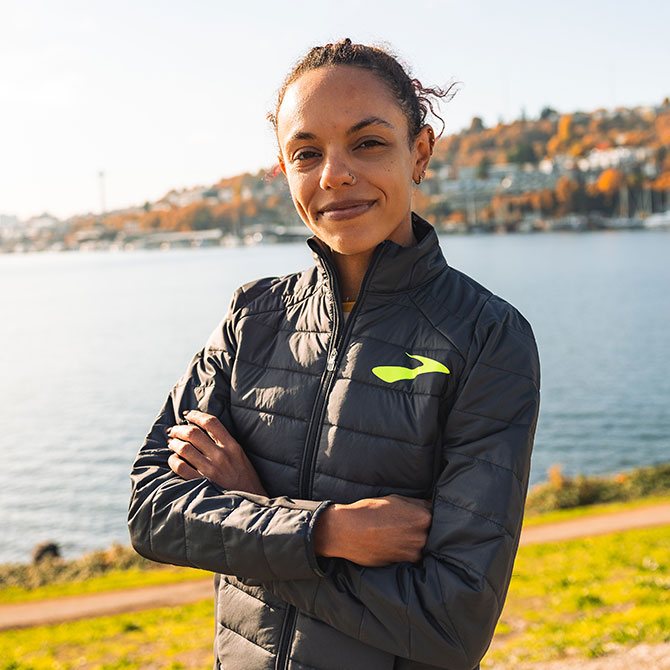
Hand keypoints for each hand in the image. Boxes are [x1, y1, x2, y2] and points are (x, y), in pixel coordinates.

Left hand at [166, 410, 266, 495]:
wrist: (251, 501)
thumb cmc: (245, 478)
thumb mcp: (240, 455)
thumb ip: (225, 442)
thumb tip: (203, 430)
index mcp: (232, 446)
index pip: (211, 422)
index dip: (196, 415)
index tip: (187, 415)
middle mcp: (221, 456)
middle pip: (194, 433)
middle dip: (179, 429)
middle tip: (174, 430)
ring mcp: (211, 470)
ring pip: (184, 448)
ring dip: (174, 443)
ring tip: (172, 443)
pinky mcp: (202, 483)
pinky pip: (181, 467)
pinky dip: (173, 460)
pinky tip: (174, 459)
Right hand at [314, 494, 431, 565]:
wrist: (348, 531)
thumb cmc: (370, 510)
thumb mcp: (396, 499)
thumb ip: (417, 505)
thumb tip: (431, 507)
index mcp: (423, 517)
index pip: (438, 514)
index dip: (431, 514)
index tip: (427, 514)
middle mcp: (422, 536)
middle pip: (433, 531)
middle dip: (424, 528)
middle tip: (409, 524)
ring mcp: (414, 551)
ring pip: (423, 544)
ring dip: (416, 540)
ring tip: (400, 534)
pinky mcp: (404, 563)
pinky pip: (413, 555)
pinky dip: (408, 550)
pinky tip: (396, 543)